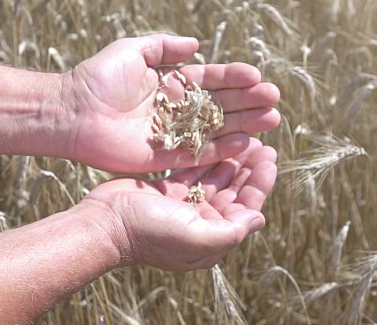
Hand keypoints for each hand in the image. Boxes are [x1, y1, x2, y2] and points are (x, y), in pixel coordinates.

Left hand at [58, 34, 279, 172]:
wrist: (73, 111)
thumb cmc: (99, 78)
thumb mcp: (132, 50)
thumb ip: (165, 47)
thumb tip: (196, 45)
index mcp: (172, 84)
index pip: (211, 81)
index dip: (234, 78)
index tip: (256, 76)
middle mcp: (177, 110)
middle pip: (220, 106)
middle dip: (248, 102)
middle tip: (274, 99)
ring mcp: (174, 134)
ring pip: (217, 130)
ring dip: (244, 125)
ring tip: (271, 119)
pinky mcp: (166, 157)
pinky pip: (199, 153)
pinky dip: (222, 148)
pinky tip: (246, 141)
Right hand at [81, 138, 276, 270]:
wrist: (106, 224)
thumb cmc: (152, 234)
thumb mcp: (198, 238)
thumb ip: (231, 231)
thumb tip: (259, 219)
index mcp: (212, 238)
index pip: (246, 208)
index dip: (260, 184)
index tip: (270, 159)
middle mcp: (201, 223)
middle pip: (234, 192)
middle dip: (249, 170)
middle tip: (263, 144)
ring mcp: (184, 205)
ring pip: (215, 179)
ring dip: (231, 161)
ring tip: (247, 139)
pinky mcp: (168, 190)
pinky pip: (194, 171)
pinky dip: (208, 158)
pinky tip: (220, 141)